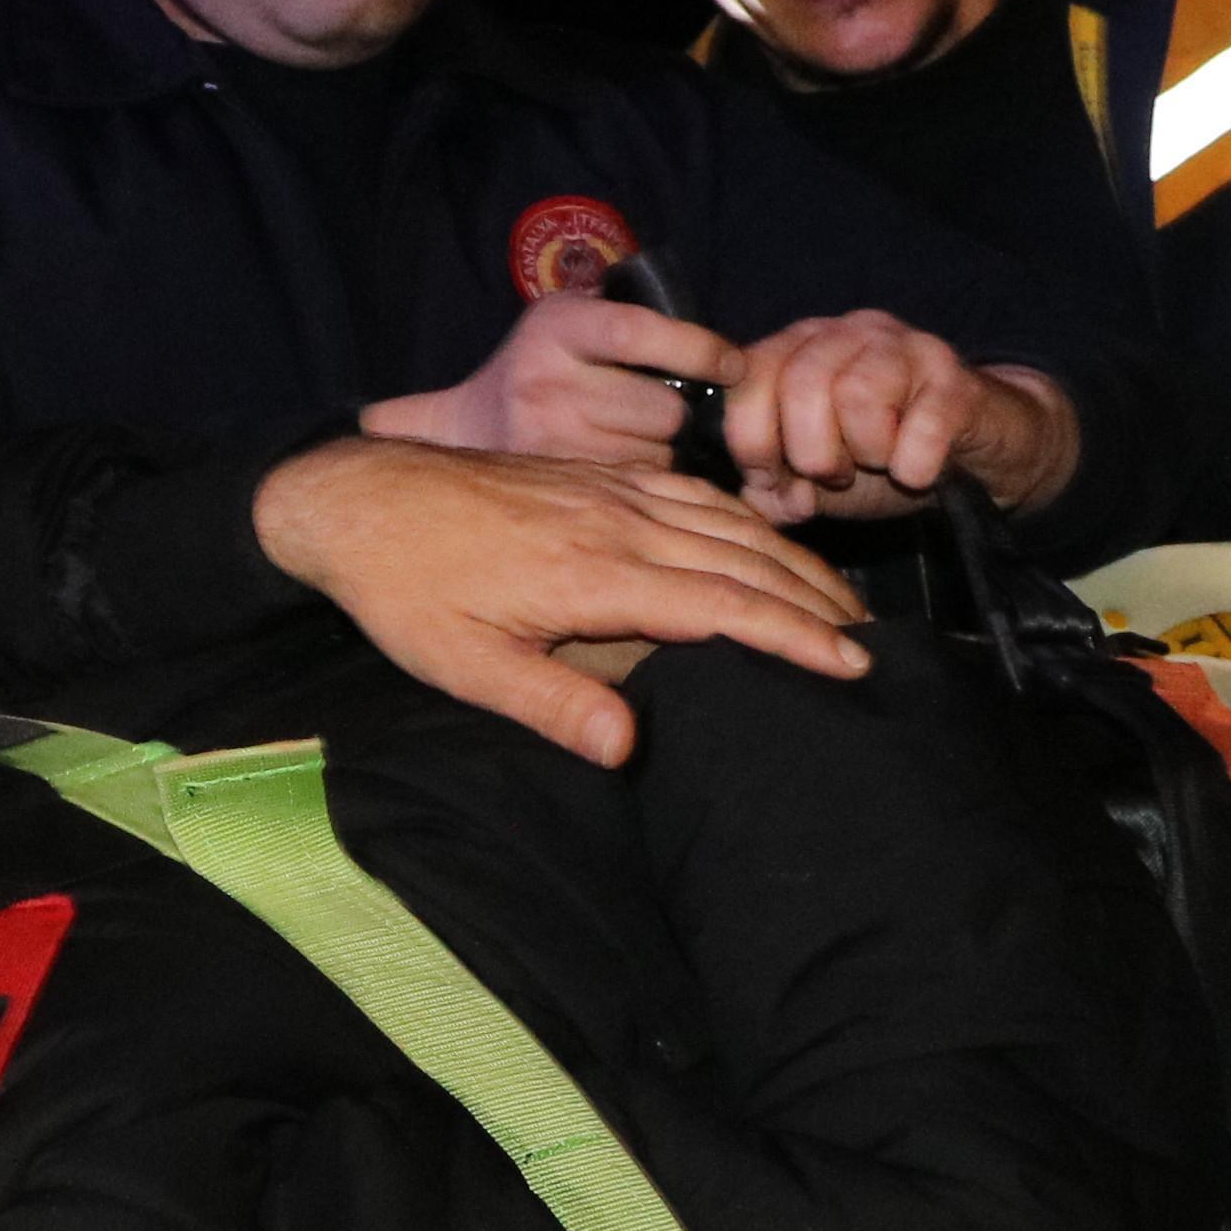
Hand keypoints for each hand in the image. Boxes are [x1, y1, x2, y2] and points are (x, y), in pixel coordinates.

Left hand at [252, 435, 870, 767]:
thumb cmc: (406, 590)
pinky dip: (744, 519)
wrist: (356, 498)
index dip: (793, 637)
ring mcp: (609, 491)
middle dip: (817, 600)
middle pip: (743, 558)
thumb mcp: (463, 664)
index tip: (850, 666)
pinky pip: (692, 493)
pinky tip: (763, 541)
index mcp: (594, 572)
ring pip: (726, 520)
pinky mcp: (594, 477)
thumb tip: (628, 752)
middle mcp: (616, 520)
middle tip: (873, 644)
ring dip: (791, 559)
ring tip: (840, 601)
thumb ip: (551, 705)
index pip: (722, 605)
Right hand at [362, 295, 738, 470]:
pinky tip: (627, 471)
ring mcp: (548, 440)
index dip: (699, 349)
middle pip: (662, 409)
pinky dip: (645, 482)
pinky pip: (636, 489)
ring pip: (656, 457)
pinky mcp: (555, 486)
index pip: (641, 333)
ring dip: (665, 453)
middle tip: (670, 413)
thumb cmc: (539, 366)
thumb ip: (626, 312)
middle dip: (679, 414)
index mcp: (558, 328)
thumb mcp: (569, 317)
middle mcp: (547, 382)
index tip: (732, 364)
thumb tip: (716, 347)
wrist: (466, 429)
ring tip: (638, 442)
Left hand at [721, 312, 1074, 525]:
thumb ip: (776, 487)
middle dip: (810, 453)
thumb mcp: (819, 478)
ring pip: (858, 394)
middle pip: (802, 386)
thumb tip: (757, 497)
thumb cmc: (890, 455)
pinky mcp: (958, 380)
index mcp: (802, 346)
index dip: (751, 440)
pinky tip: (919, 471)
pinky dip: (914, 465)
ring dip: (865, 452)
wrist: (982, 451)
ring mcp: (908, 348)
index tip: (772, 478)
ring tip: (881, 463)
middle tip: (836, 475)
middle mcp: (850, 332)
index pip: (748, 376)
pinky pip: (922, 425)